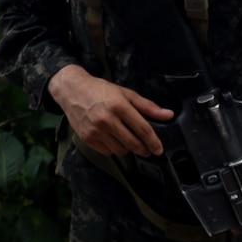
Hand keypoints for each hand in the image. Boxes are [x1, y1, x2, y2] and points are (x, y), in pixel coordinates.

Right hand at [46, 64, 171, 156]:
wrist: (72, 91)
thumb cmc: (100, 90)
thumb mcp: (125, 93)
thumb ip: (147, 106)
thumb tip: (169, 115)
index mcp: (119, 106)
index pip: (142, 129)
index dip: (154, 141)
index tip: (159, 149)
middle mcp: (106, 119)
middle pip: (133, 143)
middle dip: (144, 149)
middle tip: (147, 150)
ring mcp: (95, 130)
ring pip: (120, 150)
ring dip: (128, 149)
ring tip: (128, 142)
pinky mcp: (87, 138)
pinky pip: (107, 151)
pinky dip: (113, 149)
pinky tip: (113, 140)